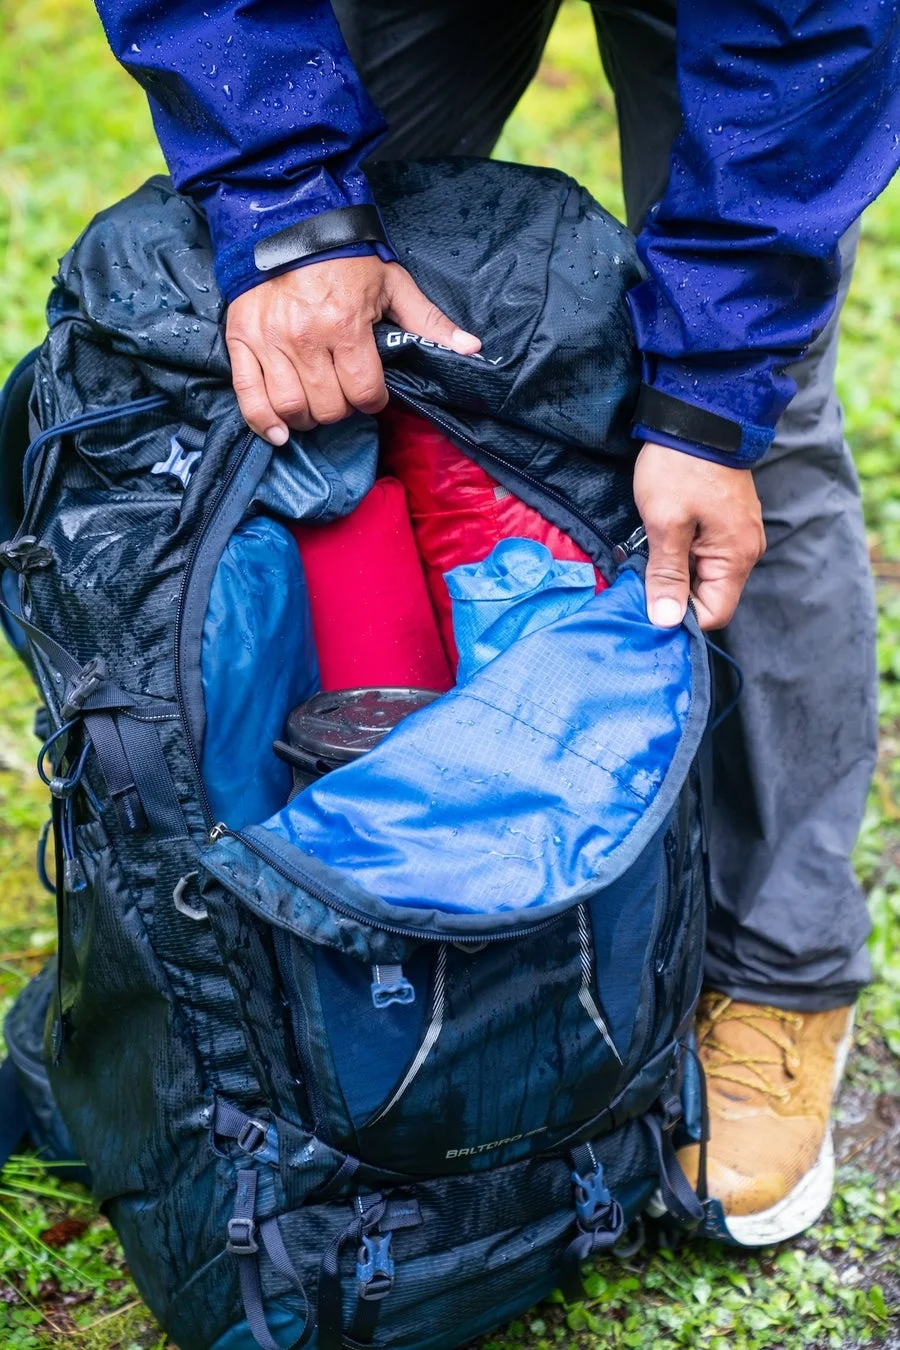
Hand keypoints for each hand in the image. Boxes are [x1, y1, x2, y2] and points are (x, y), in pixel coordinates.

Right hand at [225, 255, 480, 441]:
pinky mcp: (242, 340)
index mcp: (346, 325)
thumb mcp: (392, 284)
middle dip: (342, 408)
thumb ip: (428, 322)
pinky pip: (249, 396)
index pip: (365, 393)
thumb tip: (472, 349)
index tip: (371, 392)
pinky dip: (263, 421)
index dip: (374, 400)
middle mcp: (306, 338)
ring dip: (308, 417)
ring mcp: (271, 341)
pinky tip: (280, 431)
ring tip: (316, 405)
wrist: (287, 222)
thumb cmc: (344, 256)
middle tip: (343, 392)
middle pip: (329, 407)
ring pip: (292, 408)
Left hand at [633, 442, 765, 630]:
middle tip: (639, 582)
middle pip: (710, 597)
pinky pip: (705, 554)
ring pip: (704, 575)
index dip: (680, 618)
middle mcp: (746, 551)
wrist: (697, 414)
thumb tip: (666, 621)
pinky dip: (681, 555)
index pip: (713, 614)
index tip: (647, 608)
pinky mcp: (727, 521)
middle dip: (674, 596)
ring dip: (675, 574)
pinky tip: (659, 542)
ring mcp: (739, 535)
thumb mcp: (665, 523)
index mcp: (736, 556)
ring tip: (646, 559)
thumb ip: (667, 575)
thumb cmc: (679, 468)